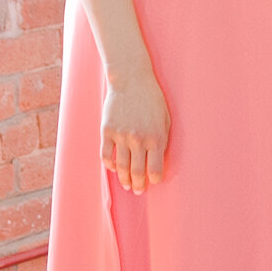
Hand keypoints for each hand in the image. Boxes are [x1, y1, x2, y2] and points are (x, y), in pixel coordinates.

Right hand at [102, 71, 170, 192]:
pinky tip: (114, 169)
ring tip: (127, 184)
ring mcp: (121, 136)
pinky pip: (106, 155)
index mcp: (156, 137)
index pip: (155, 169)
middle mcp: (138, 139)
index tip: (154, 182)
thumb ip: (162, 140)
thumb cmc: (152, 99)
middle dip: (139, 185)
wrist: (131, 80)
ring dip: (124, 179)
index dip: (154, 179)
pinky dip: (110, 165)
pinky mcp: (107, 131)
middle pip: (137, 172)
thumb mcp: (165, 118)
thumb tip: (158, 161)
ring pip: (121, 167)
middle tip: (139, 190)